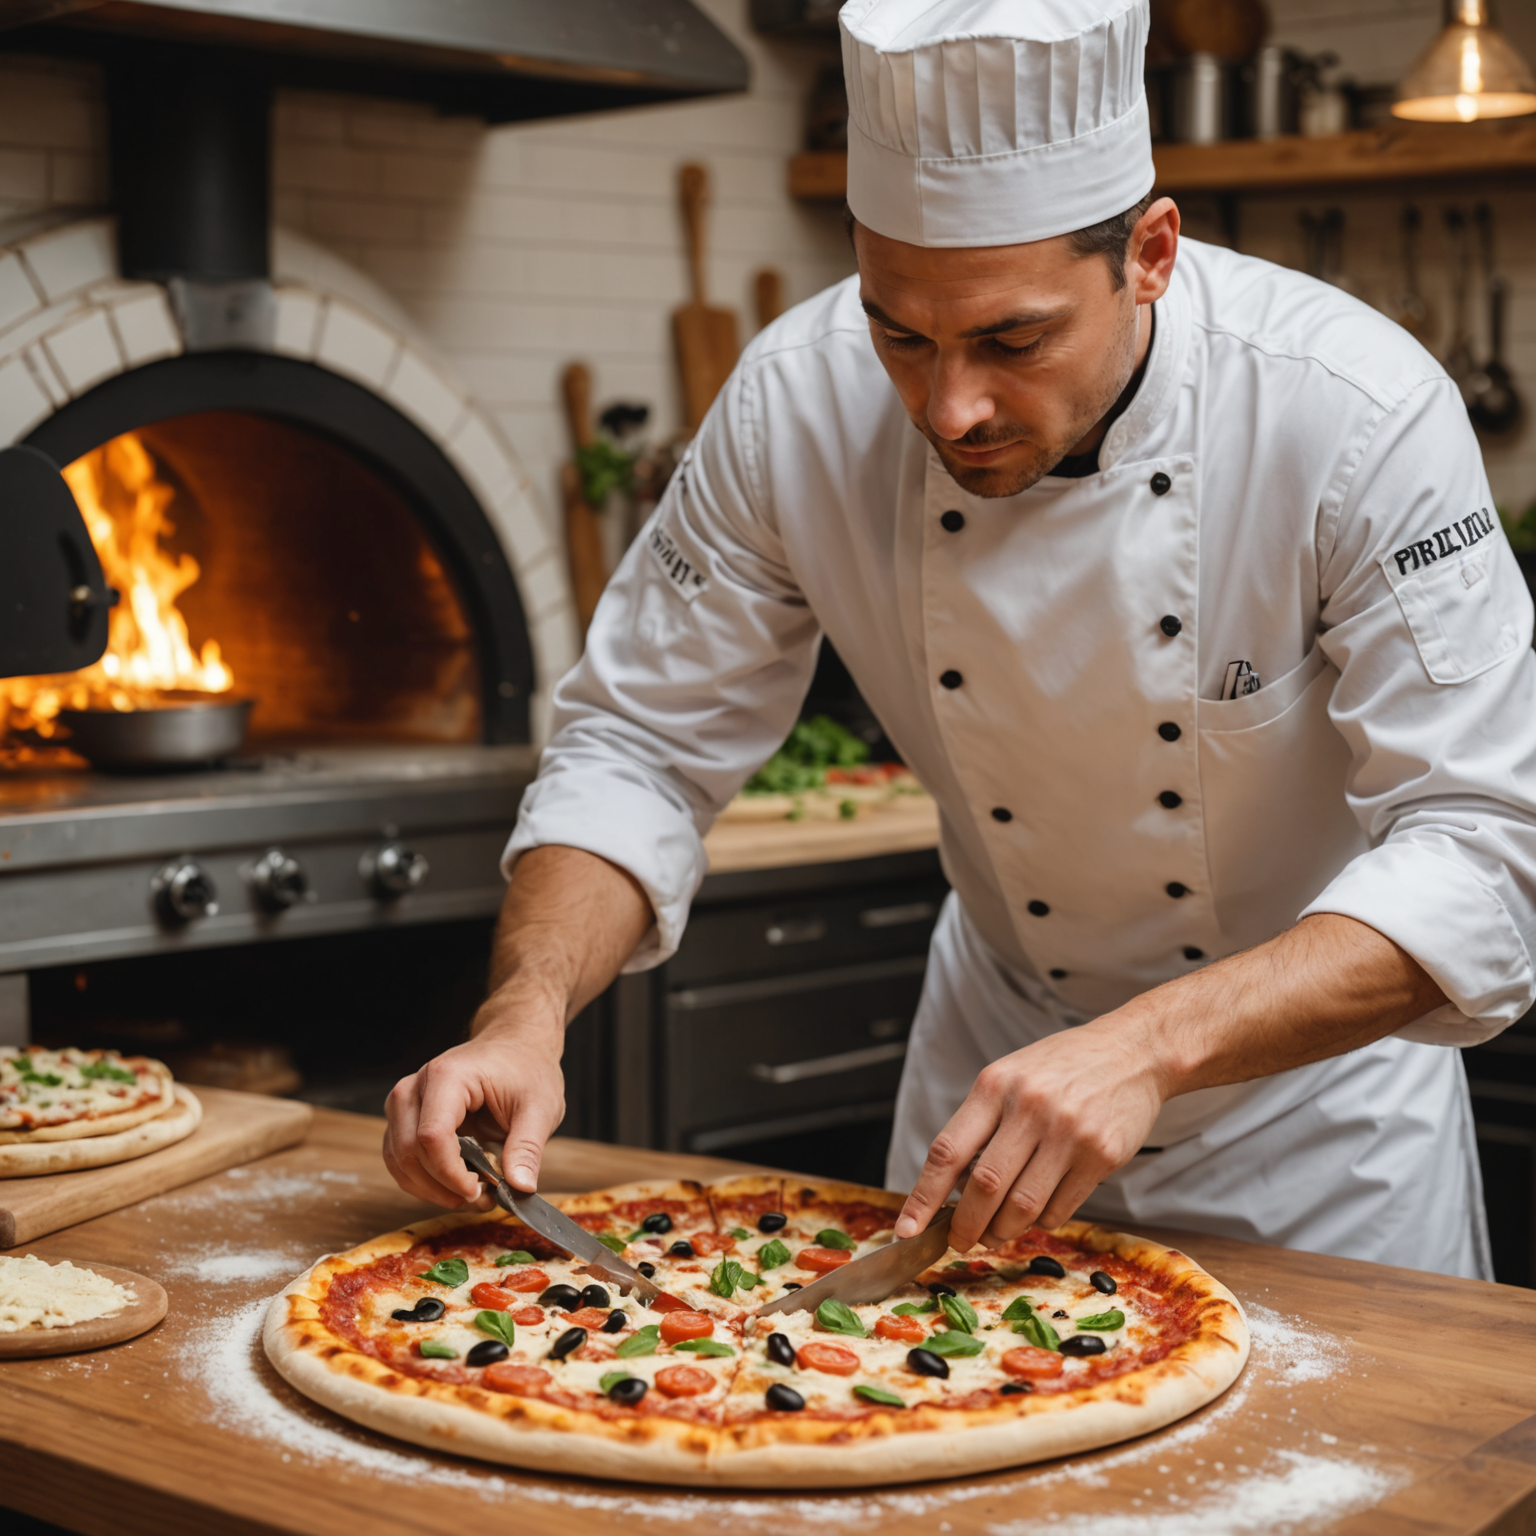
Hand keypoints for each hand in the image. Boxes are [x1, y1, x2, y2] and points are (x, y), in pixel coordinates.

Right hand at [383, 993, 565, 1207]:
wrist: (515, 1046)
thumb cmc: (526, 1069)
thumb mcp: (540, 1107)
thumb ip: (527, 1148)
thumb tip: (521, 1188)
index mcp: (447, 1077)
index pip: (431, 1136)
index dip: (450, 1174)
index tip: (480, 1192)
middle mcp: (415, 1087)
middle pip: (408, 1151)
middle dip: (442, 1186)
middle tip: (481, 1198)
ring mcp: (405, 1101)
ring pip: (398, 1160)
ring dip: (430, 1188)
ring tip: (472, 1194)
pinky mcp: (405, 1117)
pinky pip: (400, 1158)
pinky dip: (423, 1180)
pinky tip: (455, 1184)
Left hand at [893, 1015, 1165, 1250]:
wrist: (1134, 1052)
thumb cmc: (1063, 1067)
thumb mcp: (1010, 1075)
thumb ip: (982, 1123)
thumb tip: (954, 1187)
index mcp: (995, 1085)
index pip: (947, 1151)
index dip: (923, 1196)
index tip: (906, 1229)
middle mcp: (1029, 1107)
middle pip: (983, 1187)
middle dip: (964, 1226)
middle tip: (958, 1242)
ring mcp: (1068, 1133)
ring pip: (1022, 1206)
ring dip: (1001, 1231)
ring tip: (994, 1234)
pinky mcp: (1102, 1155)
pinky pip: (1060, 1208)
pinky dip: (1040, 1222)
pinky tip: (1036, 1214)